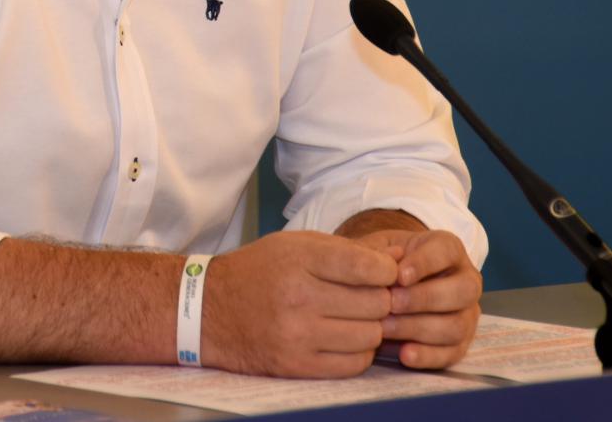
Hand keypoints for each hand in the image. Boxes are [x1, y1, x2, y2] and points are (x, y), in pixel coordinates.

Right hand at [200, 230, 399, 377]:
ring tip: (358, 316)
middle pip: (376, 303)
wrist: (210, 310)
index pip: (369, 267)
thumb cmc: (259, 271)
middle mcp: (299, 298)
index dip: (386, 270)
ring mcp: (298, 336)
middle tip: (373, 295)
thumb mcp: (296, 245)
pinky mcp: (297, 366)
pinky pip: (353, 364)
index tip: (382, 272)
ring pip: (370, 335)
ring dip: (373, 327)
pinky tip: (347, 338)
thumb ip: (347, 250)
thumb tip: (401, 257)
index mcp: (299, 260)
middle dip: (383, 298)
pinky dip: (359, 351)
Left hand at [351, 228, 480, 368]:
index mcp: (449, 249)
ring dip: (419, 329)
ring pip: (457, 325)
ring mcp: (467, 314)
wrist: (387, 286)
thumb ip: (376, 255)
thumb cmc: (384, 262)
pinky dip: (428, 356)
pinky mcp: (460, 343)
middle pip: (462, 291)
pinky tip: (404, 354)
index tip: (399, 276)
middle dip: (424, 299)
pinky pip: (452, 354)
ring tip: (385, 329)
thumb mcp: (378, 248)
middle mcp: (466, 280)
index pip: (446, 252)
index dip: (424, 264)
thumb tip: (379, 266)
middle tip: (391, 304)